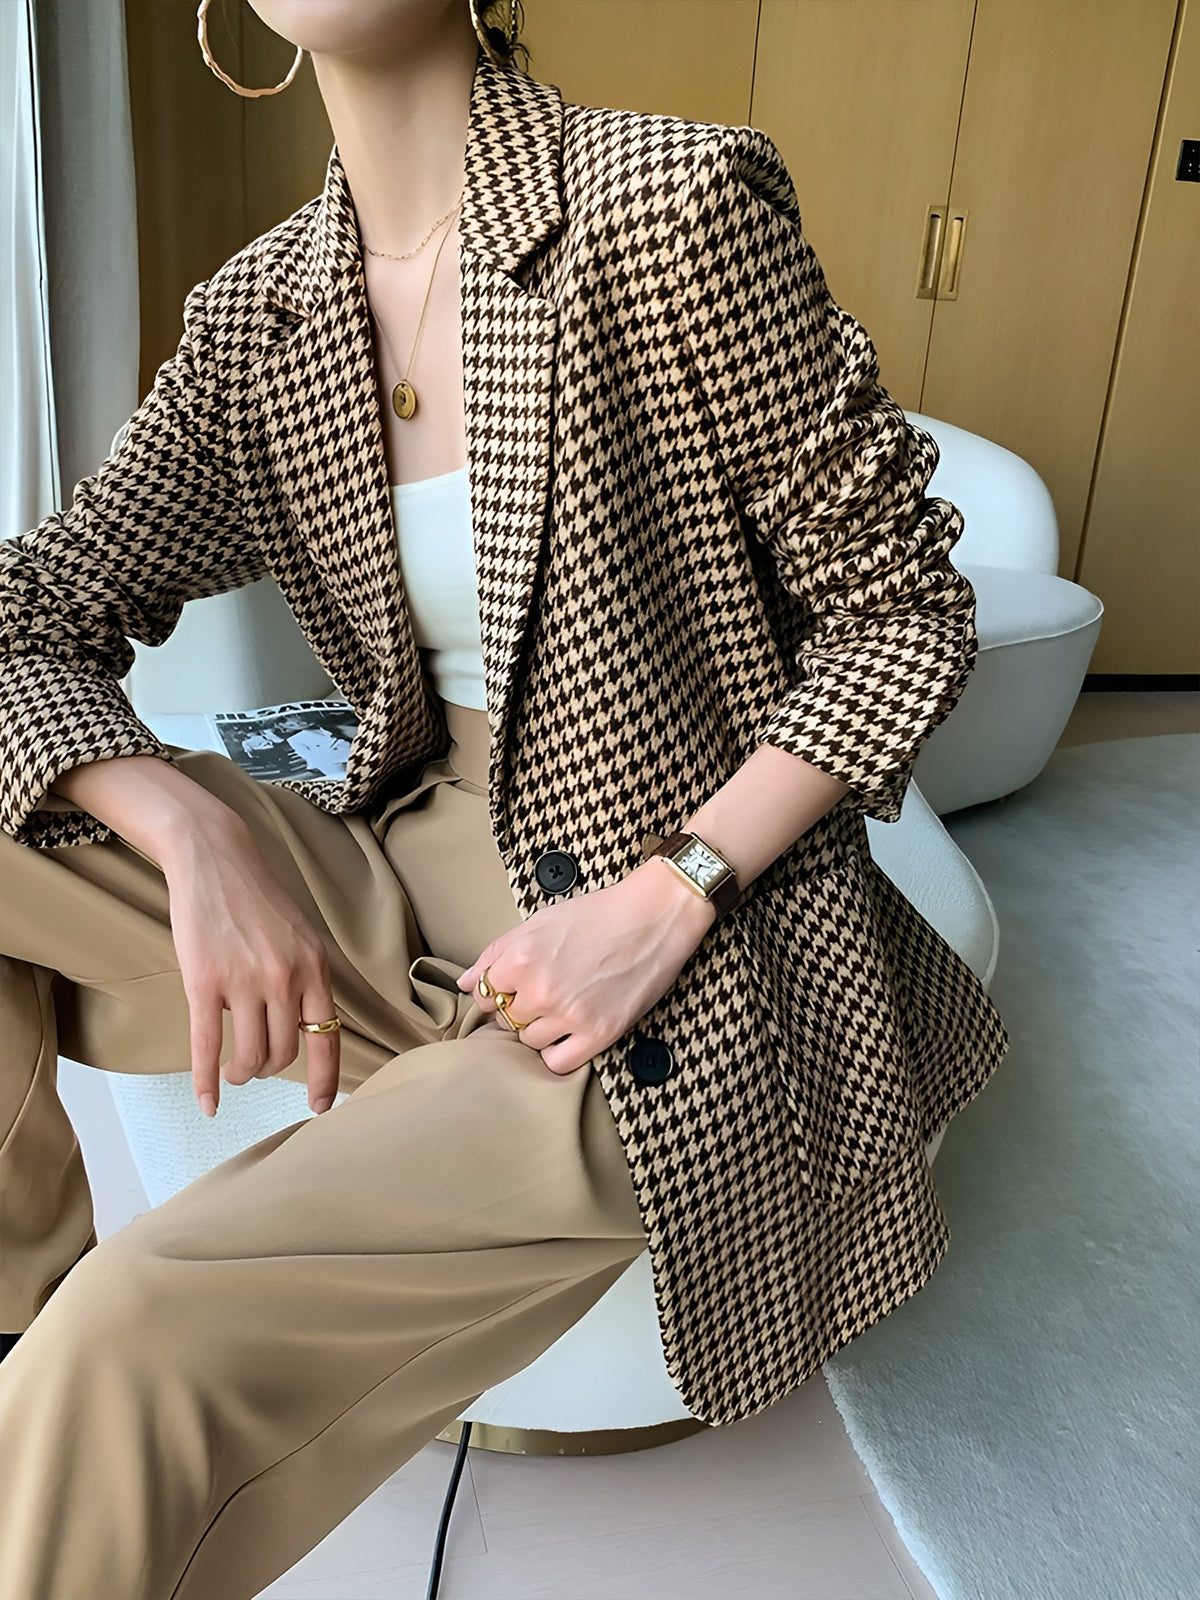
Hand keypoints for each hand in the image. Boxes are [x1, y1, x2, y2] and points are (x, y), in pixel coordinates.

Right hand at [160, 815, 340, 1117]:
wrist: (214, 859)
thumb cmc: (256, 899)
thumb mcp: (299, 936)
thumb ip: (305, 979)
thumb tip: (304, 1029)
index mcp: (314, 967)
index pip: (328, 1036)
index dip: (325, 1079)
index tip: (321, 1107)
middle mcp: (285, 977)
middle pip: (283, 1053)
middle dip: (268, 1069)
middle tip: (254, 1067)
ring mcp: (244, 981)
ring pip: (250, 1056)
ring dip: (241, 1073)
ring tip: (233, 1070)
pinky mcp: (204, 983)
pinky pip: (207, 1047)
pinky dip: (207, 1082)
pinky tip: (208, 1102)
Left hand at [456, 860, 716, 1074]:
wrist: (653, 917)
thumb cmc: (597, 914)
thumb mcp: (539, 921)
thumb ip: (496, 952)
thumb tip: (464, 984)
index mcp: (520, 959)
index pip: (483, 995)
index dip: (497, 991)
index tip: (515, 987)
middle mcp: (540, 990)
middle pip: (506, 1020)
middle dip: (518, 1009)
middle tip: (546, 992)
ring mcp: (569, 1015)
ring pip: (529, 1042)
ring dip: (540, 1029)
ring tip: (563, 1006)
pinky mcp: (599, 1033)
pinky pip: (558, 1063)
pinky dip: (558, 1053)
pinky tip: (570, 1034)